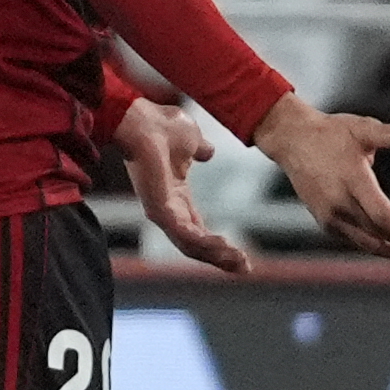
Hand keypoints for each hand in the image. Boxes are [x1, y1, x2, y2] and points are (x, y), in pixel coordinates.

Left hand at [120, 94, 256, 272]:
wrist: (143, 120)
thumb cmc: (161, 126)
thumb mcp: (193, 140)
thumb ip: (202, 150)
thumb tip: (209, 152)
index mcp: (176, 197)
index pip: (199, 229)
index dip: (219, 244)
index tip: (242, 255)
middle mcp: (168, 209)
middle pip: (197, 245)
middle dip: (222, 258)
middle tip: (246, 269)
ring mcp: (162, 212)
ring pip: (191, 245)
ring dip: (217, 255)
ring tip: (240, 261)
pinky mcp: (159, 210)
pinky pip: (185, 234)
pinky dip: (205, 242)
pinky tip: (224, 246)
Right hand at [257, 103, 389, 261]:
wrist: (292, 140)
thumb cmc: (331, 132)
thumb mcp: (359, 127)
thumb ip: (383, 134)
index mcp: (351, 181)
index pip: (381, 215)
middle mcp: (339, 204)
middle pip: (380, 235)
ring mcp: (330, 217)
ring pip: (369, 244)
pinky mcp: (326, 222)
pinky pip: (358, 241)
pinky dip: (380, 246)